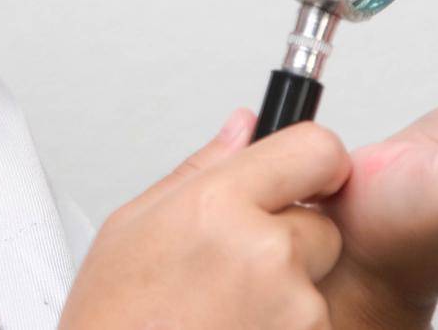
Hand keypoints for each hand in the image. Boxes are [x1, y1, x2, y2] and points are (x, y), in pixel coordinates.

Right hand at [60, 116, 349, 329]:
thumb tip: (243, 128)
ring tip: (224, 309)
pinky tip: (234, 329)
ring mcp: (293, 308)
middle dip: (292, 238)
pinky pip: (311, 323)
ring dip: (286, 291)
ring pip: (315, 280)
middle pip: (321, 223)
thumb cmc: (116, 320)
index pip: (316, 149)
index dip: (315, 160)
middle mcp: (265, 253)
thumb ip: (201, 169)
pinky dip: (283, 327)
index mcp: (218, 205)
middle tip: (237, 266)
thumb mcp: (132, 226)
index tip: (307, 175)